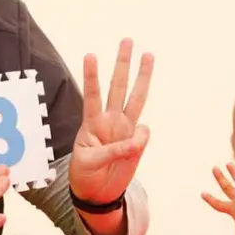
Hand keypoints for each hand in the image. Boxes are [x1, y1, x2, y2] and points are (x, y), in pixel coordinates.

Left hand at [70, 39, 153, 203]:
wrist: (97, 194)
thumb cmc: (85, 174)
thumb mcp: (89, 163)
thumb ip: (114, 150)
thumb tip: (140, 138)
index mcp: (91, 123)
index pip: (92, 94)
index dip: (91, 76)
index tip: (90, 55)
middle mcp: (109, 121)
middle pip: (118, 86)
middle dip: (122, 64)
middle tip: (127, 40)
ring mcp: (124, 130)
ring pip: (136, 98)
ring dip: (142, 77)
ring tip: (148, 55)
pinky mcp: (136, 144)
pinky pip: (143, 135)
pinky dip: (141, 139)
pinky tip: (134, 147)